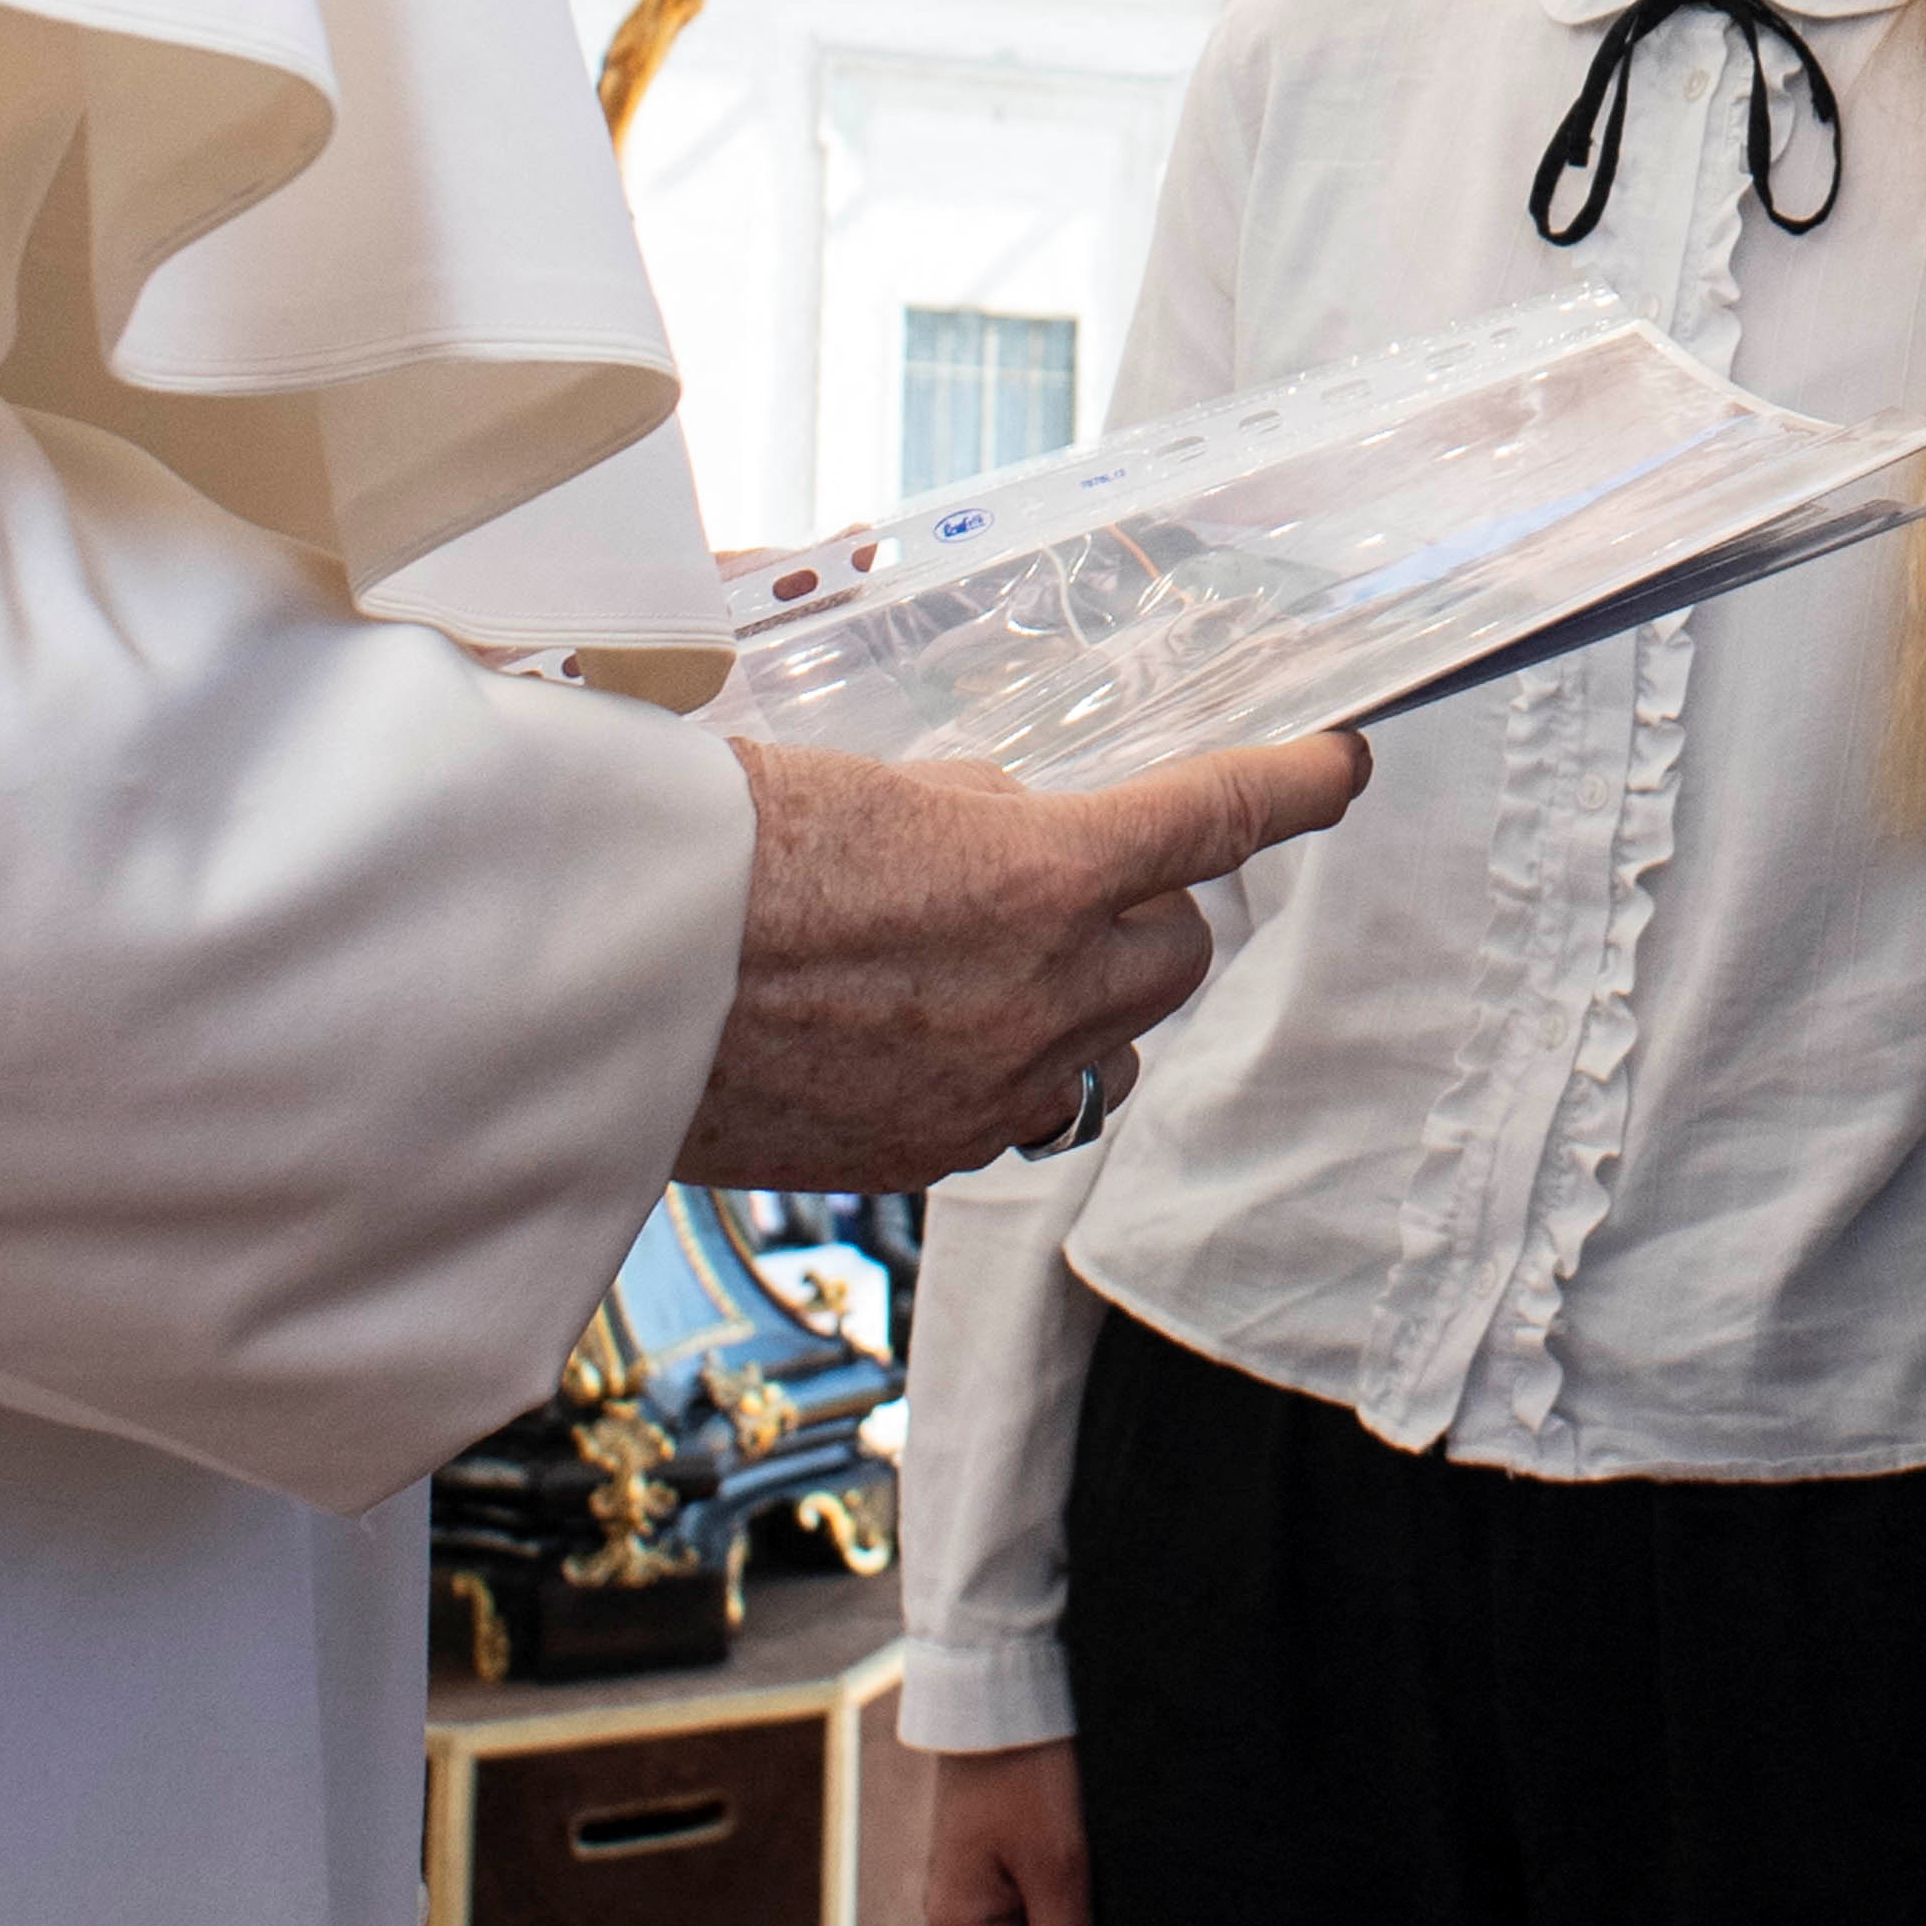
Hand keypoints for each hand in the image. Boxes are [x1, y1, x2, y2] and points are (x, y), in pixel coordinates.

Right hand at [671, 733, 1363, 1186]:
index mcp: (1034, 877)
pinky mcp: (922, 1156)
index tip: (1337, 769)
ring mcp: (984, 1089)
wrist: (588, 981)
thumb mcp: (860, 783)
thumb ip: (967, 810)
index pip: (1213, 819)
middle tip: (1061, 876)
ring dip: (1080, 1000)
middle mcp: (1036, 995)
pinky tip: (912, 1030)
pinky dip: (996, 1066)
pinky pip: (1014, 1109)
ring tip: (979, 961)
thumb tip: (1006, 826)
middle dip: (1141, 911)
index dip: (1291, 788)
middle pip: (1172, 955)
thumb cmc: (702, 853)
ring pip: (1105, 1047)